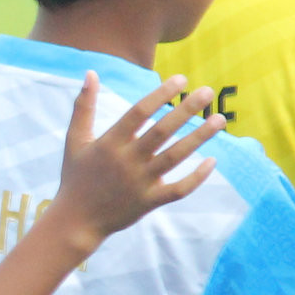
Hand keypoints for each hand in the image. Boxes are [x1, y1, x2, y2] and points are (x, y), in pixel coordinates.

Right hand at [44, 74, 223, 254]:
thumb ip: (83, 106)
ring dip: (199, 137)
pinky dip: (197, 177)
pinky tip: (212, 160)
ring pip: (175, 157)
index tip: (181, 79)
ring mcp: (139, 183)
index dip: (160, 94)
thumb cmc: (75, 176)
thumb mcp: (74, 140)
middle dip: (186, 110)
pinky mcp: (149, 202)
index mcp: (109, 143)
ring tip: (220, 120)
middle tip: (208, 92)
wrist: (75, 221)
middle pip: (161, 131)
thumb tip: (91, 73)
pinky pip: (179, 189)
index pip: (139, 113)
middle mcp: (126, 161)